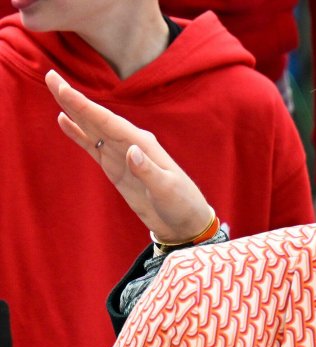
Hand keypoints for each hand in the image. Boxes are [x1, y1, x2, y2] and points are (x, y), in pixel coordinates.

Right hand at [45, 70, 213, 242]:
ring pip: (92, 128)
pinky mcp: (115, 167)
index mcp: (143, 144)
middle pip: (97, 118)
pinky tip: (63, 120)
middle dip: (74, 99)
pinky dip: (77, 133)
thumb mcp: (167, 190)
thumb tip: (130, 150)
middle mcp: (130, 143)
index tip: (64, 89)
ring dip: (73, 110)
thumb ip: (148, 171)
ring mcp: (121, 154)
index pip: (109, 121)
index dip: (85, 106)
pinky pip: (92, 146)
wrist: (184, 221)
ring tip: (54, 89)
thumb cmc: (181, 204)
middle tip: (50, 76)